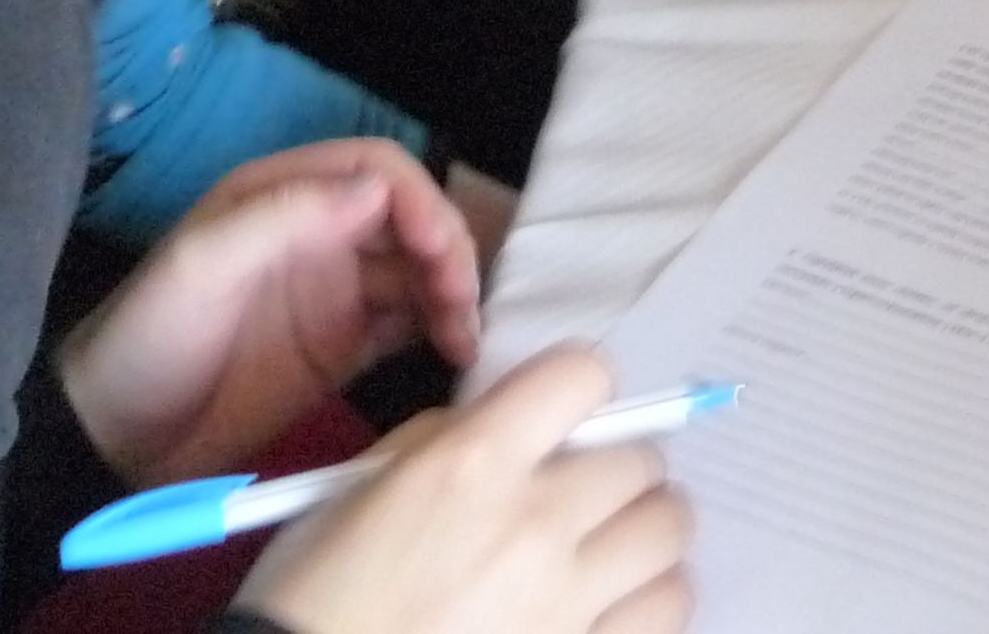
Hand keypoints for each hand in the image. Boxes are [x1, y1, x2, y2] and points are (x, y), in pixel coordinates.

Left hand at [60, 140, 481, 485]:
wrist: (113, 438)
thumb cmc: (147, 338)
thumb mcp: (200, 265)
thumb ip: (282, 217)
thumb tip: (377, 189)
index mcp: (283, 195)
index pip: (377, 171)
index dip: (418, 201)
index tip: (437, 249)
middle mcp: (318, 232)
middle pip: (411, 219)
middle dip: (447, 250)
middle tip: (459, 305)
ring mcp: (334, 292)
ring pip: (420, 271)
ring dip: (453, 292)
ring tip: (462, 339)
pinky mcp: (343, 349)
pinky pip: (410, 325)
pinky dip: (442, 331)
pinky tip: (457, 354)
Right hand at [242, 347, 692, 633]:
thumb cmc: (318, 594)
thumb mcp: (363, 489)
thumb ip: (450, 442)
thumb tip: (518, 430)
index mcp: (473, 464)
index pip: (586, 378)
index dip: (581, 391)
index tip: (570, 416)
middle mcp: (533, 525)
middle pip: (642, 461)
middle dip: (616, 469)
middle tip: (586, 494)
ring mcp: (565, 603)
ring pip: (670, 536)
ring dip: (644, 536)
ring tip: (611, 551)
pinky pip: (664, 614)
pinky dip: (648, 602)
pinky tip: (613, 606)